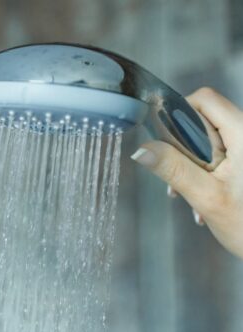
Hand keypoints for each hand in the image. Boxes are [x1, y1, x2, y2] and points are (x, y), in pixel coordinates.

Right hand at [130, 87, 242, 258]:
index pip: (204, 100)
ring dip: (193, 168)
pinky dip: (206, 175)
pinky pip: (219, 156)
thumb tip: (142, 150)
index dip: (179, 115)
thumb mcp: (205, 197)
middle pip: (204, 121)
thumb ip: (174, 169)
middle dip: (184, 151)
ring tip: (194, 198)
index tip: (165, 145)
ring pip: (209, 141)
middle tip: (181, 183)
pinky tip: (204, 201)